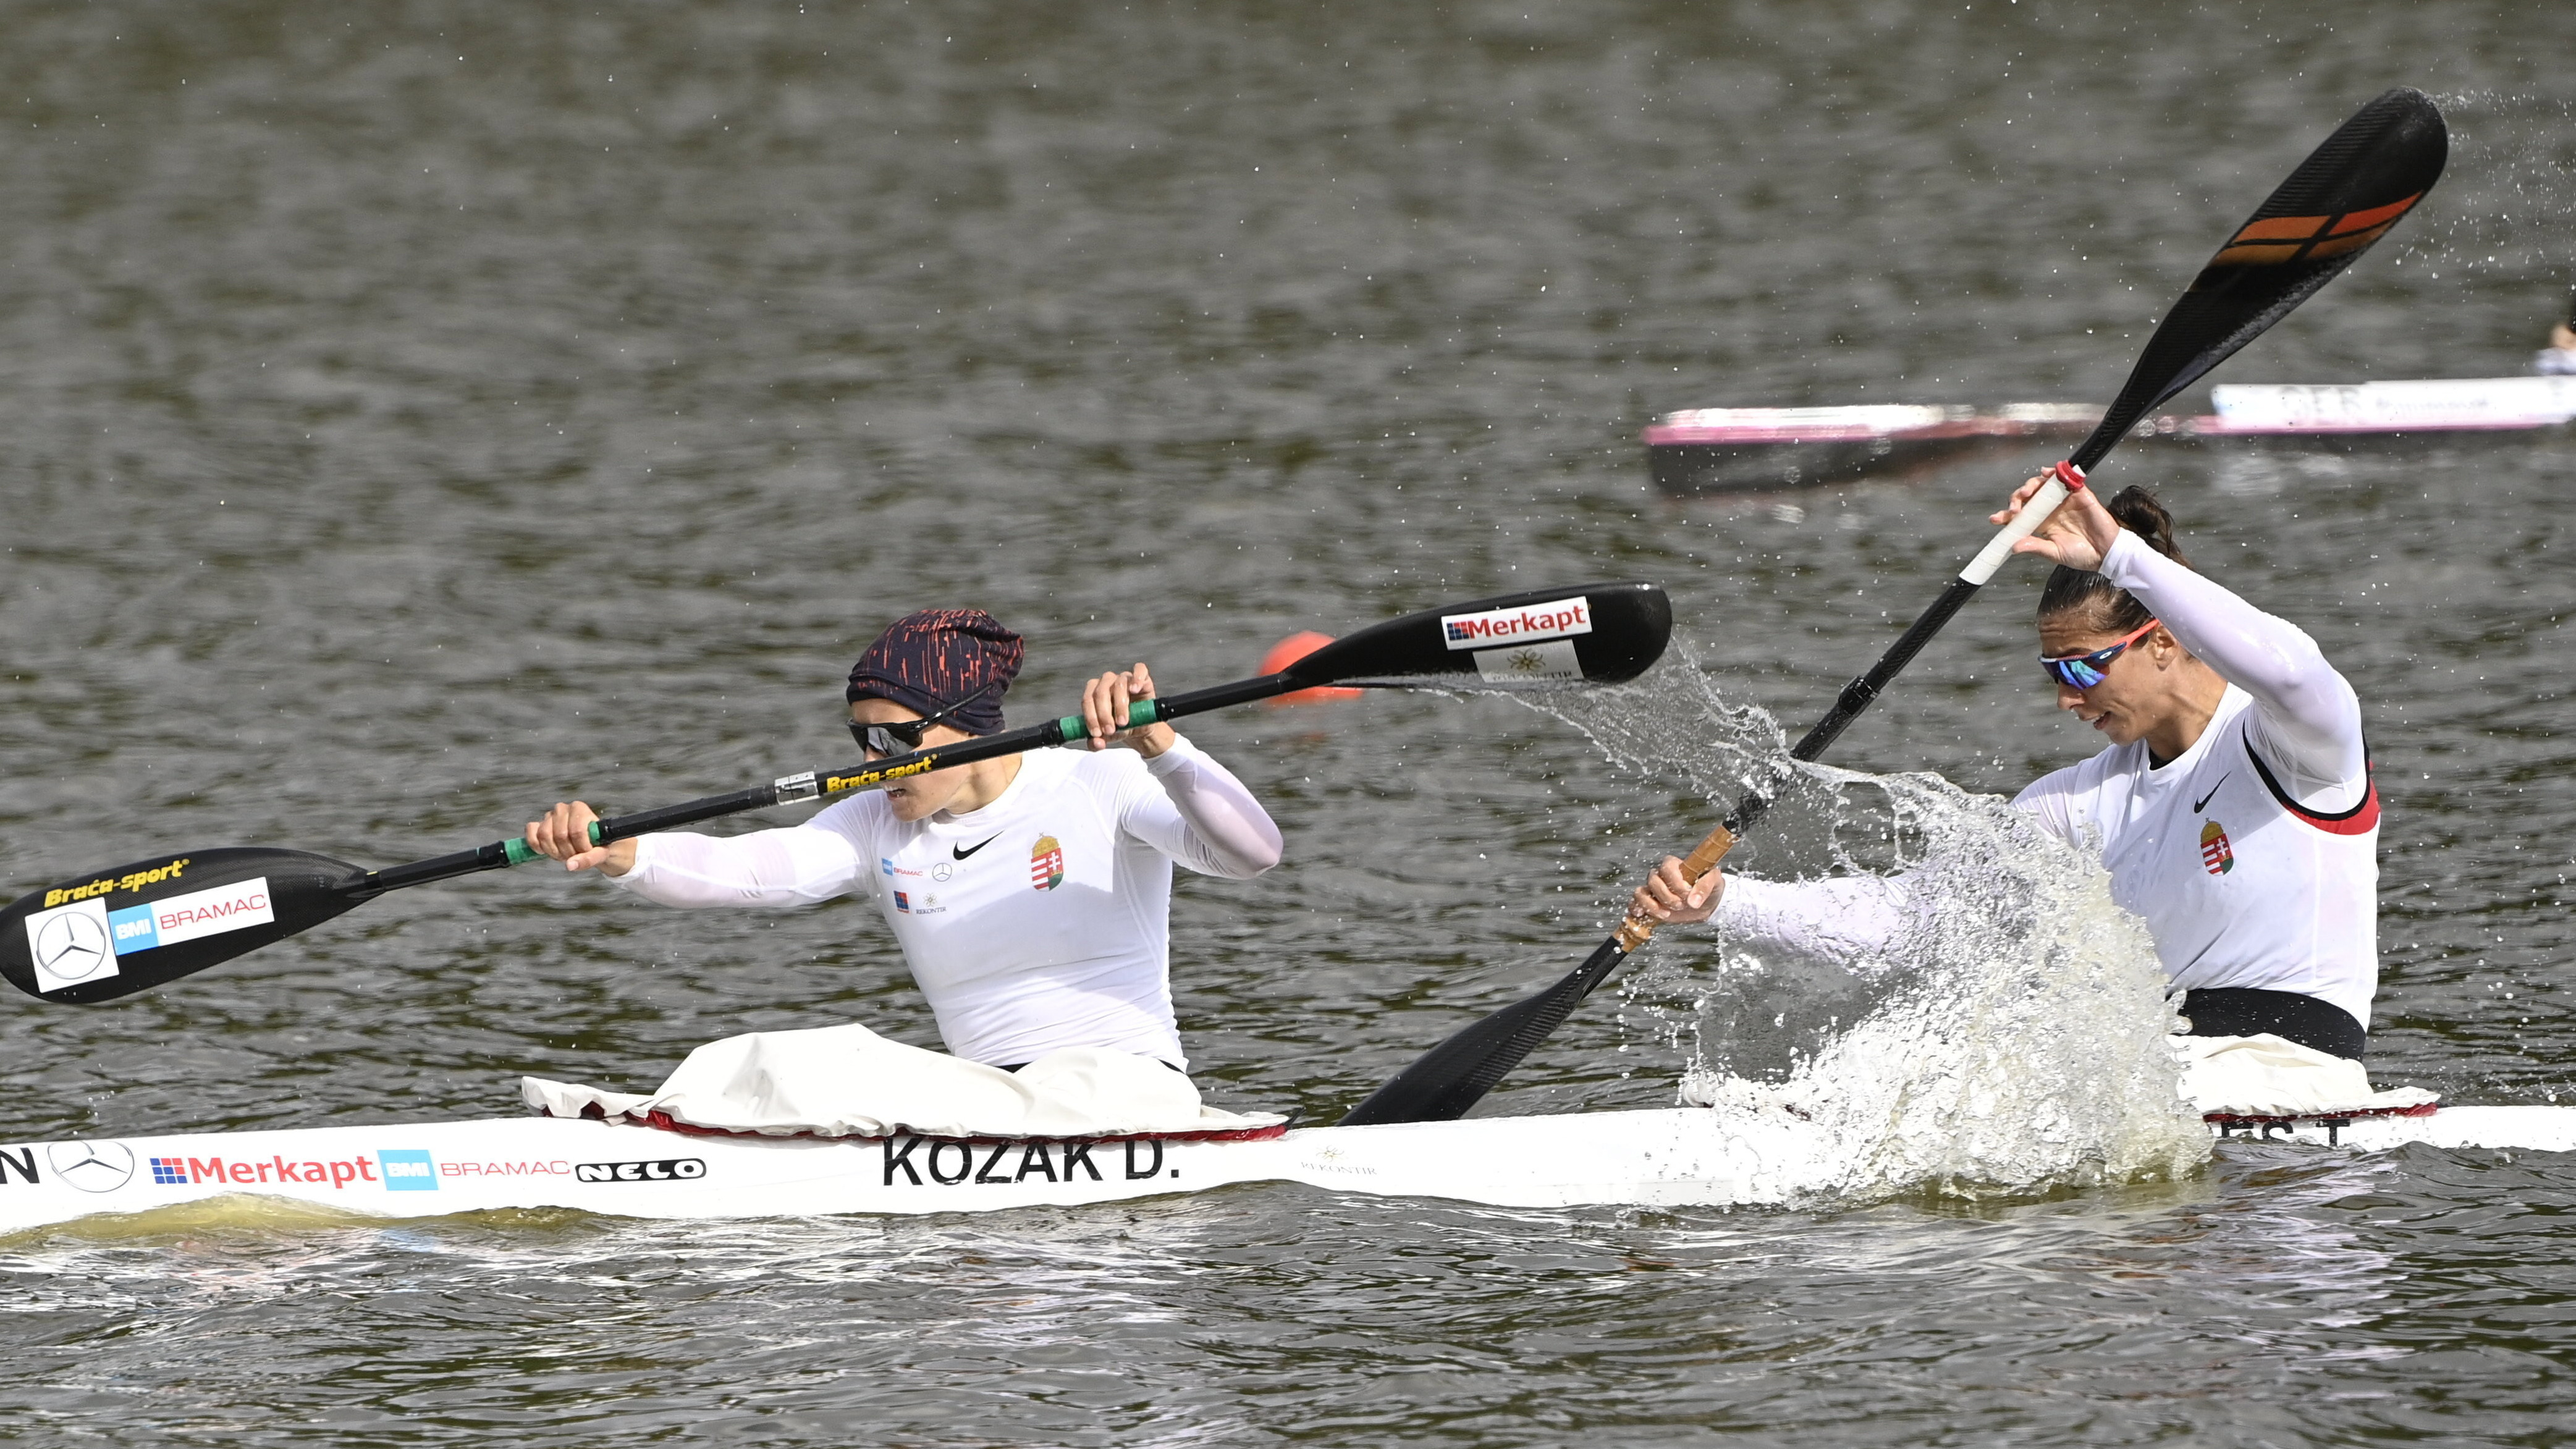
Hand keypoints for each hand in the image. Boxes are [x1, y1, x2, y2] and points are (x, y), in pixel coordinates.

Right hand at [525, 801, 637, 875]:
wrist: (588, 842)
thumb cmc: (596, 844)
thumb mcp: (600, 853)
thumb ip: (589, 859)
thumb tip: (570, 865)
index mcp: (579, 808)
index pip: (577, 831)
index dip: (581, 847)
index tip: (587, 851)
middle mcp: (562, 809)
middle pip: (560, 835)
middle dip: (567, 851)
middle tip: (575, 855)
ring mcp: (548, 816)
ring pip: (544, 835)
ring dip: (553, 851)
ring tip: (563, 855)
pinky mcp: (537, 824)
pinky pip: (530, 832)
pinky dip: (535, 845)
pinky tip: (544, 851)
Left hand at [1082, 663, 1175, 757]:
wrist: (1141, 726)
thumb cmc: (1120, 727)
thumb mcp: (1108, 737)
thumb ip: (1097, 742)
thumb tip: (1096, 743)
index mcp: (1094, 692)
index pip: (1087, 700)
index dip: (1090, 717)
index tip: (1097, 733)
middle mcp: (1107, 682)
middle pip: (1101, 691)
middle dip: (1104, 713)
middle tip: (1110, 730)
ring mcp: (1124, 678)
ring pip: (1119, 684)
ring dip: (1120, 705)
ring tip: (1123, 722)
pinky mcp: (1142, 678)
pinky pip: (1139, 670)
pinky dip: (1136, 678)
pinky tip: (1134, 690)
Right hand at [1628, 855, 1724, 924]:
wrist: (1708, 903)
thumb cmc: (1711, 886)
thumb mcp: (1714, 882)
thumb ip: (1704, 888)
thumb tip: (1693, 902)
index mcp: (1675, 865)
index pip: (1667, 869)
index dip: (1675, 882)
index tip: (1687, 893)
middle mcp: (1661, 875)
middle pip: (1652, 881)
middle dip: (1666, 896)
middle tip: (1681, 905)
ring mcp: (1654, 890)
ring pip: (1640, 892)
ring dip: (1651, 905)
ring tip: (1666, 914)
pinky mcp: (1651, 903)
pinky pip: (1635, 903)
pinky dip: (1636, 909)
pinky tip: (1642, 915)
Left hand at [1991, 470, 2122, 570]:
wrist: (2107, 553)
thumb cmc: (2082, 555)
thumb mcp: (2054, 553)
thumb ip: (2035, 546)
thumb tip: (2014, 546)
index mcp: (2042, 523)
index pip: (2020, 515)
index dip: (2005, 515)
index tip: (1994, 519)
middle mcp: (2050, 510)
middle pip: (2028, 496)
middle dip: (2016, 499)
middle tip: (2013, 509)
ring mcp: (2064, 501)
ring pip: (2042, 485)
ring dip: (2031, 485)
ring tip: (2026, 493)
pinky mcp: (2079, 494)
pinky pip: (2067, 479)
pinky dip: (2056, 473)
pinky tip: (2046, 473)